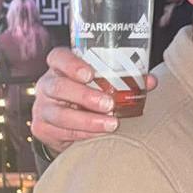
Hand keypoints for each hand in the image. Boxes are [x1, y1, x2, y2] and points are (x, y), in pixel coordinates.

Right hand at [31, 47, 158, 153]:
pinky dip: (83, 134)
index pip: (58, 57)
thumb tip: (150, 81)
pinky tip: (99, 135)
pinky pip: (61, 132)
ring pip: (59, 114)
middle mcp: (48, 84)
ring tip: (111, 124)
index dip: (71, 64)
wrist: (70, 122)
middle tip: (109, 104)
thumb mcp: (105, 83)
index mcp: (61, 67)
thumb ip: (126, 79)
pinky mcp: (42, 128)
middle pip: (58, 86)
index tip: (90, 74)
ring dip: (87, 120)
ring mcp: (42, 107)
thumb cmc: (92, 94)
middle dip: (84, 96)